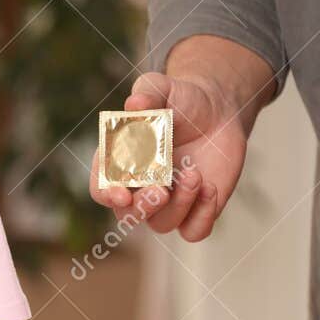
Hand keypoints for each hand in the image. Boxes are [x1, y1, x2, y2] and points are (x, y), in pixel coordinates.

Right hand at [89, 71, 249, 241]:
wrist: (217, 110)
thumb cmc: (180, 99)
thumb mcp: (163, 89)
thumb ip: (147, 94)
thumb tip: (135, 104)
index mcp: (119, 162)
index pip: (102, 188)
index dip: (107, 194)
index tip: (122, 193)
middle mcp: (139, 188)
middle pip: (129, 215)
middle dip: (142, 208)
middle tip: (160, 190)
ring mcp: (168, 203)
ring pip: (163, 223)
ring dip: (178, 205)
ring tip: (195, 175)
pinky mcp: (197, 210)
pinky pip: (195, 231)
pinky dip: (202, 216)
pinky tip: (211, 188)